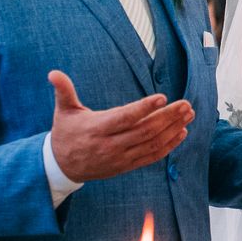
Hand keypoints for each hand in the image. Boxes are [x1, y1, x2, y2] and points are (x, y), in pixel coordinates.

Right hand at [47, 71, 194, 183]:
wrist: (62, 167)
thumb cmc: (65, 133)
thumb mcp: (62, 112)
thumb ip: (63, 91)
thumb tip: (53, 73)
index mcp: (96, 129)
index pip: (124, 118)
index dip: (143, 108)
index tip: (162, 97)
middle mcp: (110, 145)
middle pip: (144, 131)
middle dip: (167, 117)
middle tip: (186, 104)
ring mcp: (120, 158)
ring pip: (151, 144)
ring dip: (172, 129)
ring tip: (188, 115)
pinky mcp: (126, 166)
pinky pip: (151, 157)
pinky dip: (168, 146)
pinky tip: (182, 132)